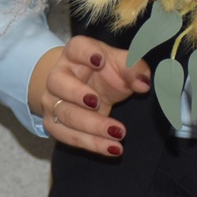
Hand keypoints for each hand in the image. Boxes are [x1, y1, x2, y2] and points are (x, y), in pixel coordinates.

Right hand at [29, 37, 150, 156]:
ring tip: (118, 134)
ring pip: (64, 114)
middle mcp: (58, 75)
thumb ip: (135, 69)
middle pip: (60, 84)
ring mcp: (52, 100)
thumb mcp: (122, 66)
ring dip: (91, 126)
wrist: (84, 89)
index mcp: (75, 54)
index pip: (76, 48)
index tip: (100, 60)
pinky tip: (111, 148)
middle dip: (77, 94)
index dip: (85, 53)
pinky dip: (90, 144)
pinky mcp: (53, 123)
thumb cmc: (105, 73)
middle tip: (98, 103)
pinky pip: (67, 136)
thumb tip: (143, 84)